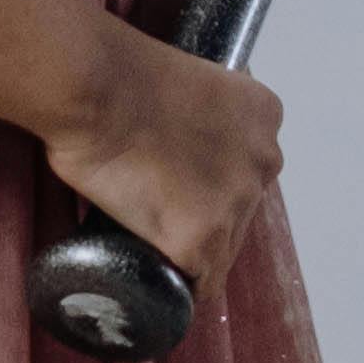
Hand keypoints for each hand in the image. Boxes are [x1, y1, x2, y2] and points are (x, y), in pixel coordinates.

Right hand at [42, 19, 281, 298]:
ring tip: (148, 244)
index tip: (180, 184)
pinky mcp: (202, 241)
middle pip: (240, 212)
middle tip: (157, 211)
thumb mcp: (189, 82)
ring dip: (189, 254)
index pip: (248, 169)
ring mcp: (236, 205)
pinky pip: (199, 284)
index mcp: (265, 116)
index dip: (212, 183)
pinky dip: (177, 286)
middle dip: (204, 217)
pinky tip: (155, 281)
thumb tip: (179, 146)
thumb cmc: (123, 76)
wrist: (99, 89)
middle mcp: (264, 161)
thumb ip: (199, 116)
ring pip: (222, 253)